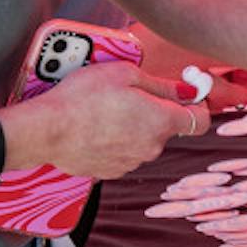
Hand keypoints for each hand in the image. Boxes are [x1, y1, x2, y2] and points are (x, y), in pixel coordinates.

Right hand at [5, 64, 203, 179]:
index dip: (197, 106)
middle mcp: (151, 148)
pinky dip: (115, 141)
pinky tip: (95, 127)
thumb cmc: (83, 98)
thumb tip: (187, 90)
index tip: (186, 95)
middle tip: (129, 95)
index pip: (200, 121)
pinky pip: (122, 152)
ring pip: (143, 140)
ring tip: (105, 111)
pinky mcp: (110, 171)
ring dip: (133, 127)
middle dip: (155, 112)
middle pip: (167, 128)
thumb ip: (162, 85)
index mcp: (161, 122)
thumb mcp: (125, 74)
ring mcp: (130, 163)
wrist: (45, 131)